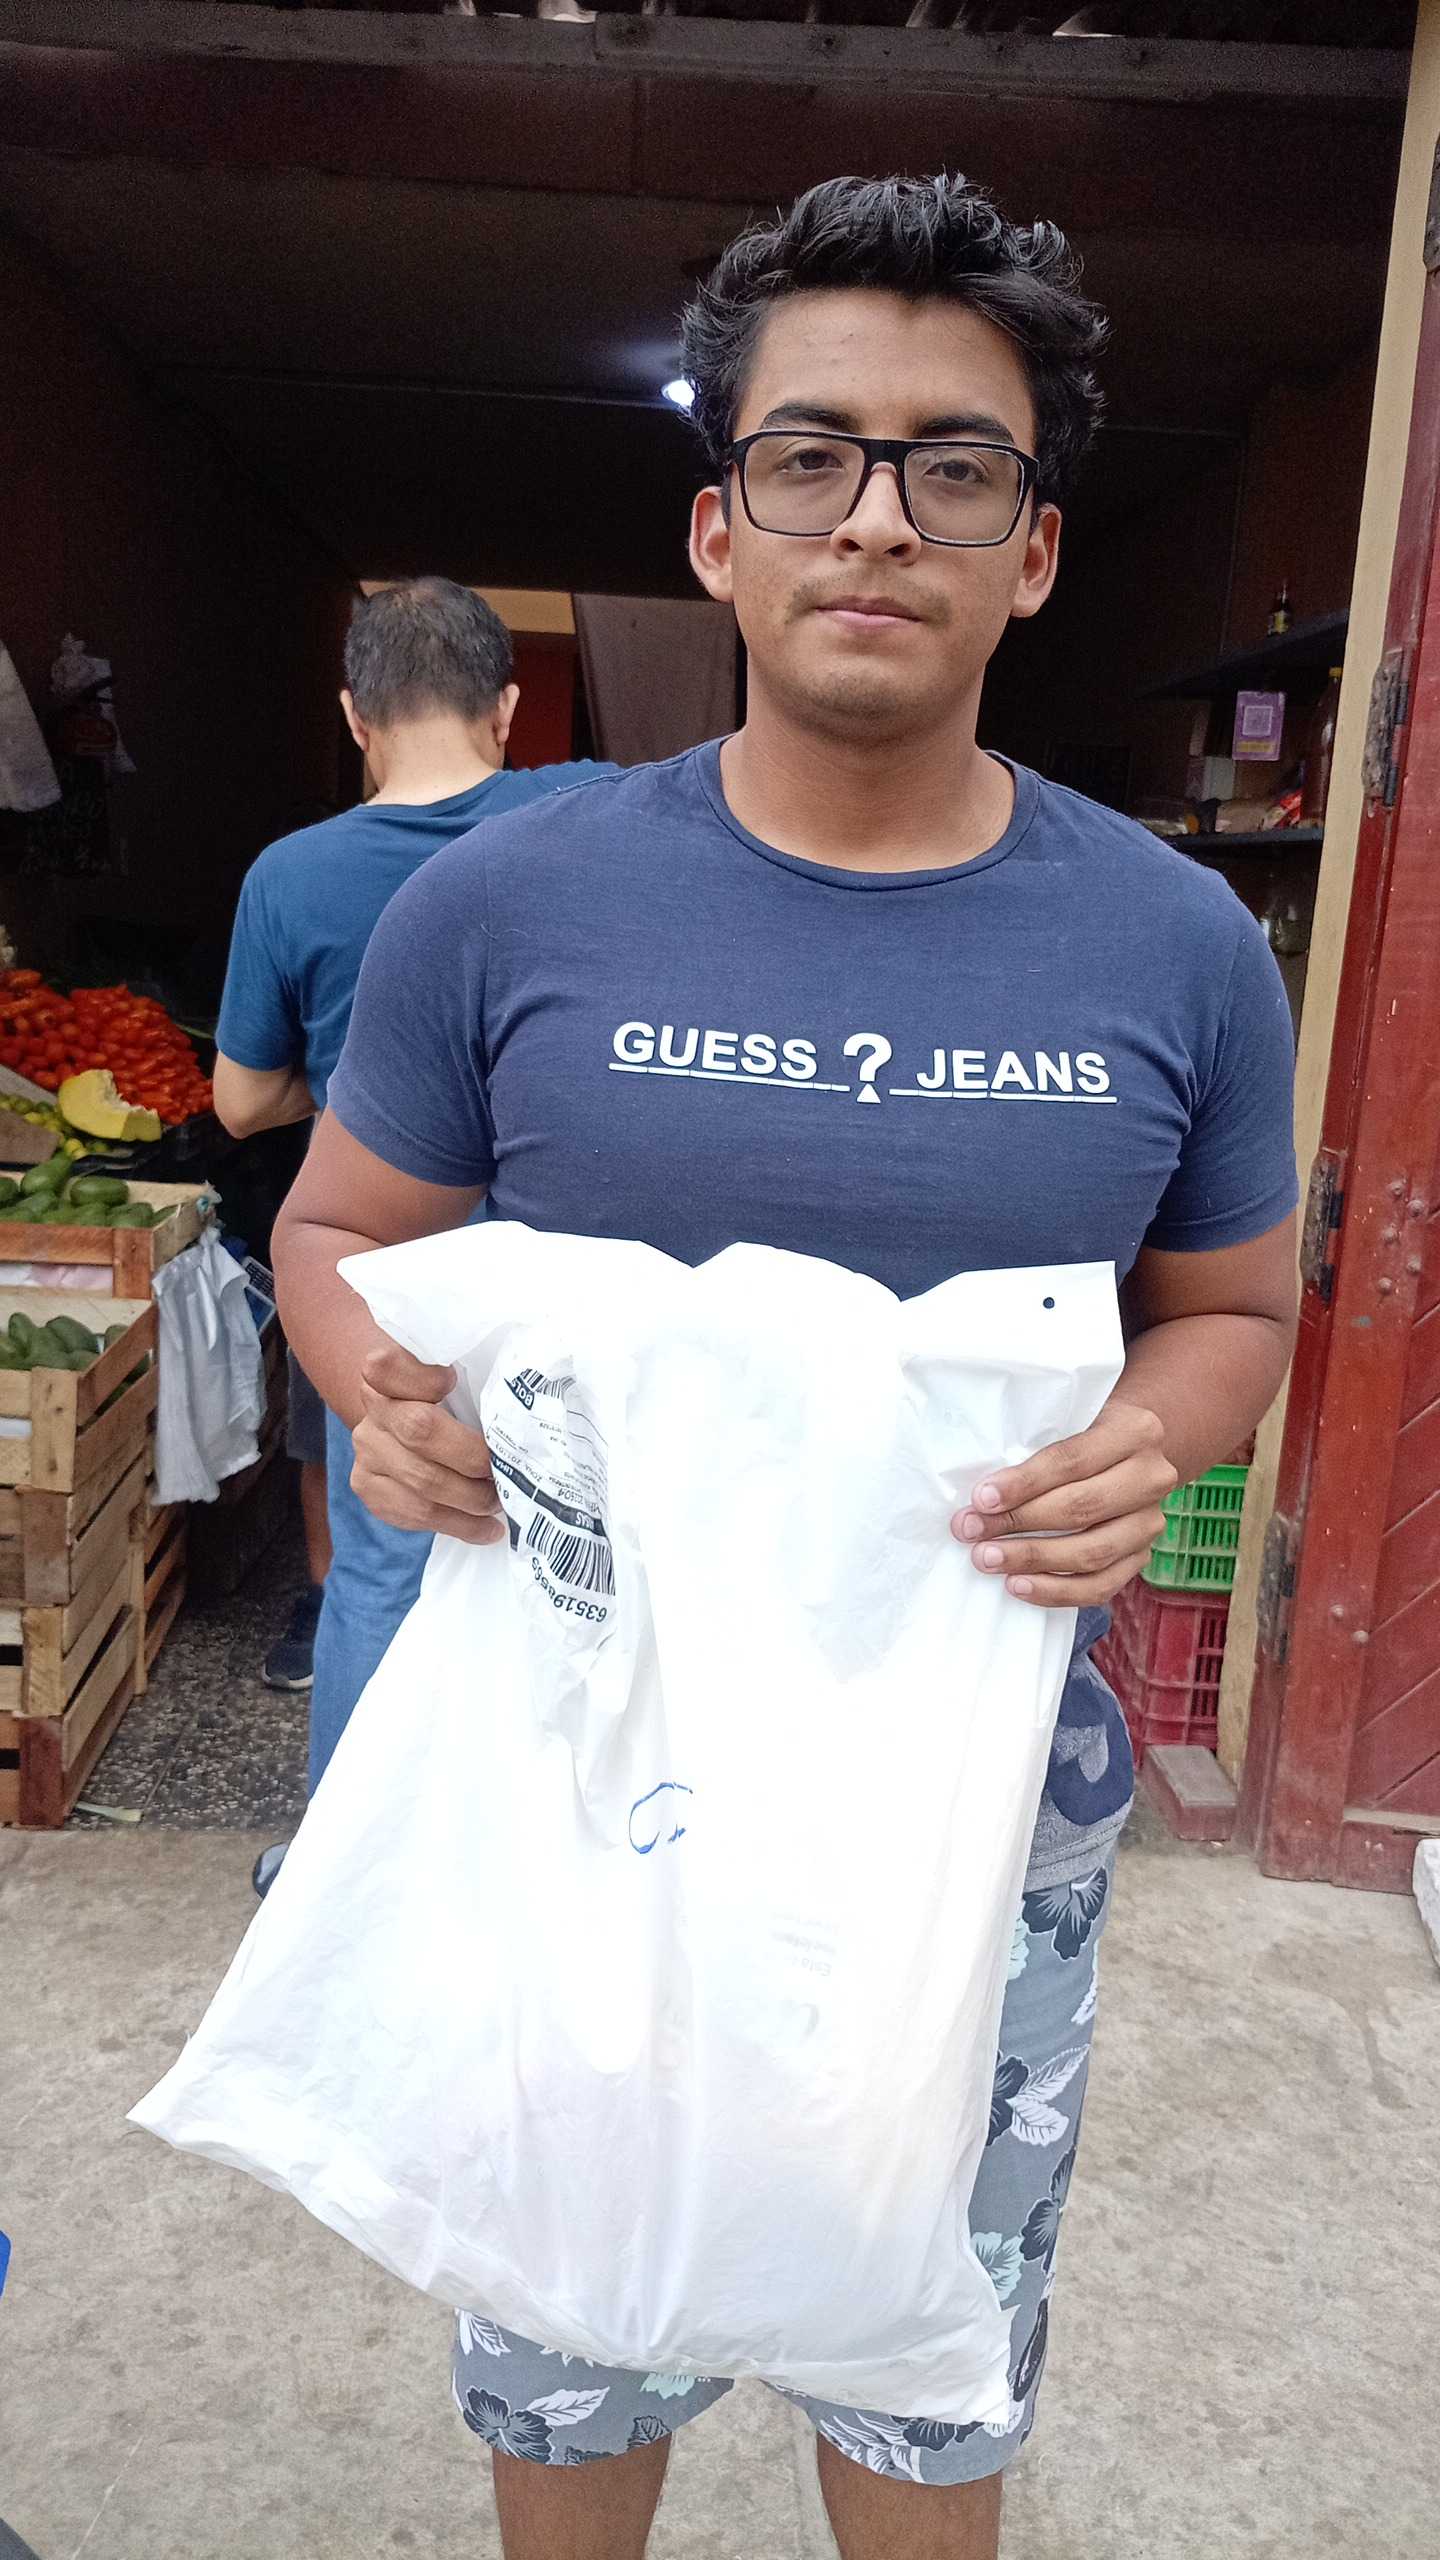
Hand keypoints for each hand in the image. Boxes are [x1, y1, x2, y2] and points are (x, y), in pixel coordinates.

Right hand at [351, 1342, 505, 1543]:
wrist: (403, 1420)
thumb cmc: (447, 1397)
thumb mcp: (456, 1376)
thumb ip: (473, 1379)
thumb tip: (523, 1409)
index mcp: (390, 1371)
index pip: (387, 1364)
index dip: (424, 1376)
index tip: (451, 1380)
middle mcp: (373, 1408)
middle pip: (420, 1430)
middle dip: (472, 1458)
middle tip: (503, 1471)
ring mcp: (366, 1449)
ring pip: (422, 1483)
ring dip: (472, 1499)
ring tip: (500, 1503)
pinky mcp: (368, 1486)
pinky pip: (415, 1515)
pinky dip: (460, 1525)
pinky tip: (486, 1529)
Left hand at [952, 1400, 1176, 1607]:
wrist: (1130, 1451)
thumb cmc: (1083, 1430)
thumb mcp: (1068, 1416)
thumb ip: (1034, 1443)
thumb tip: (981, 1497)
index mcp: (1135, 1431)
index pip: (1072, 1461)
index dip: (1024, 1483)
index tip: (981, 1499)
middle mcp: (1153, 1477)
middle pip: (1082, 1508)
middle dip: (1019, 1523)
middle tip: (971, 1530)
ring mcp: (1151, 1521)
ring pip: (1092, 1552)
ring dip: (1033, 1559)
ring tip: (987, 1559)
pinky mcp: (1142, 1556)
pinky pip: (1101, 1586)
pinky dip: (1056, 1590)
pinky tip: (1018, 1585)